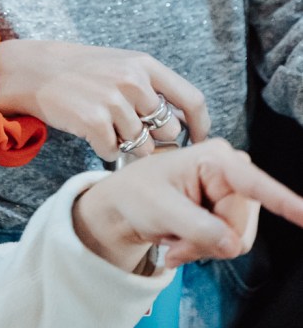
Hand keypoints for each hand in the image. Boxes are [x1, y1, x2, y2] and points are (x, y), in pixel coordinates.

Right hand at [0, 39, 208, 161]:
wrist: (35, 70)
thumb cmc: (82, 70)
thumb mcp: (121, 64)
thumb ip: (151, 87)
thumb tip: (184, 121)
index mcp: (145, 65)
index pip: (192, 99)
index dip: (201, 125)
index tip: (199, 140)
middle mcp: (133, 80)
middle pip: (168, 131)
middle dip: (154, 139)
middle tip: (131, 132)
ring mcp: (113, 100)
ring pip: (141, 147)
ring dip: (126, 145)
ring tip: (105, 126)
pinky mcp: (94, 120)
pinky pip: (114, 152)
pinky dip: (104, 149)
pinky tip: (91, 133)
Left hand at [71, 138, 302, 273]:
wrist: (123, 204)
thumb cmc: (136, 195)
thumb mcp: (160, 209)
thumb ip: (198, 228)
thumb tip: (232, 244)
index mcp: (215, 159)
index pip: (255, 184)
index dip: (283, 201)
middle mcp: (230, 170)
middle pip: (242, 225)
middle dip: (209, 240)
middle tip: (177, 238)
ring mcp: (231, 190)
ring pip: (238, 239)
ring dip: (204, 247)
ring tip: (176, 236)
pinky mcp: (228, 208)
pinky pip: (230, 244)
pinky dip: (203, 249)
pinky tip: (181, 240)